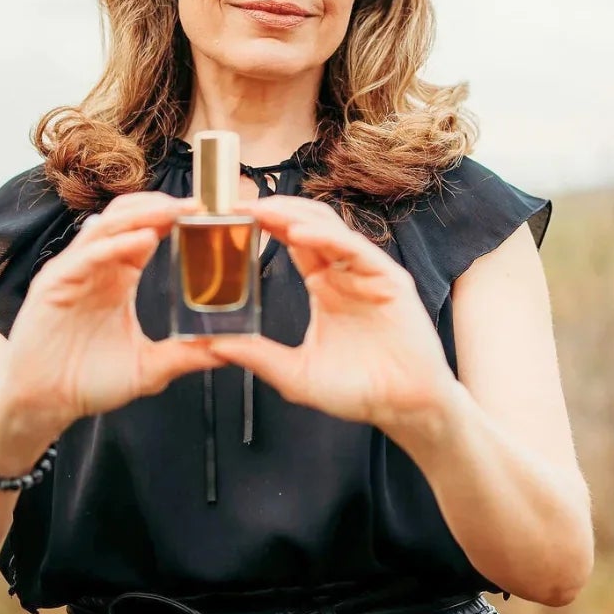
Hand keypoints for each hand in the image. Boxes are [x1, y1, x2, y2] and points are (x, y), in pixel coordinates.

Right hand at [0, 191, 224, 434]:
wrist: (45, 404)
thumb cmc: (88, 382)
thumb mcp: (149, 367)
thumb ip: (186, 355)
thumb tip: (230, 350)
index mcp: (119, 277)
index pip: (147, 232)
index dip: (174, 218)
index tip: (209, 214)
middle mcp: (97, 267)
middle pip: (128, 218)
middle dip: (162, 206)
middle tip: (198, 204)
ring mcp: (74, 272)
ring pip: (109, 226)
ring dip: (143, 215)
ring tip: (175, 211)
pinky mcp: (55, 284)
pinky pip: (88, 254)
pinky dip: (116, 244)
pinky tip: (143, 241)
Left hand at [204, 195, 455, 435]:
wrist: (403, 409)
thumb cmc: (355, 391)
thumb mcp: (295, 374)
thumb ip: (257, 356)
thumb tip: (210, 345)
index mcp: (324, 286)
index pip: (292, 242)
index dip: (264, 225)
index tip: (229, 216)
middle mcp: (345, 273)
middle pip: (308, 225)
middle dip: (274, 210)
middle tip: (237, 203)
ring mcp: (368, 273)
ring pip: (330, 228)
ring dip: (295, 216)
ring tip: (261, 211)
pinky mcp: (390, 280)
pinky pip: (356, 249)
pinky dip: (327, 237)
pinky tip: (298, 234)